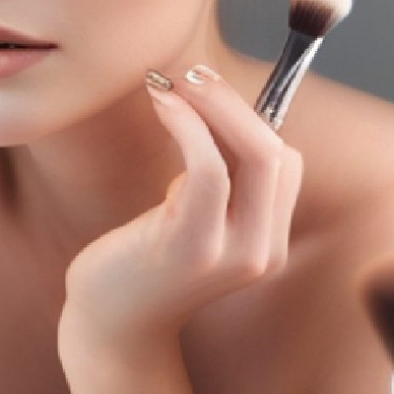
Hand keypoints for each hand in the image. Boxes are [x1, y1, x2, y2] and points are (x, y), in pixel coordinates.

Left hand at [59, 66, 302, 357]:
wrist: (109, 323)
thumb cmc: (140, 261)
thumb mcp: (188, 214)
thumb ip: (214, 178)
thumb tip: (213, 111)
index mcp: (267, 239)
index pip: (284, 161)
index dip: (249, 116)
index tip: (205, 87)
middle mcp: (263, 250)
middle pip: (278, 153)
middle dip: (234, 103)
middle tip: (191, 70)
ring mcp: (234, 252)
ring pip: (256, 156)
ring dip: (214, 105)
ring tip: (172, 82)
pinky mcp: (194, 247)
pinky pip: (209, 170)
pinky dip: (190, 126)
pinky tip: (165, 106)